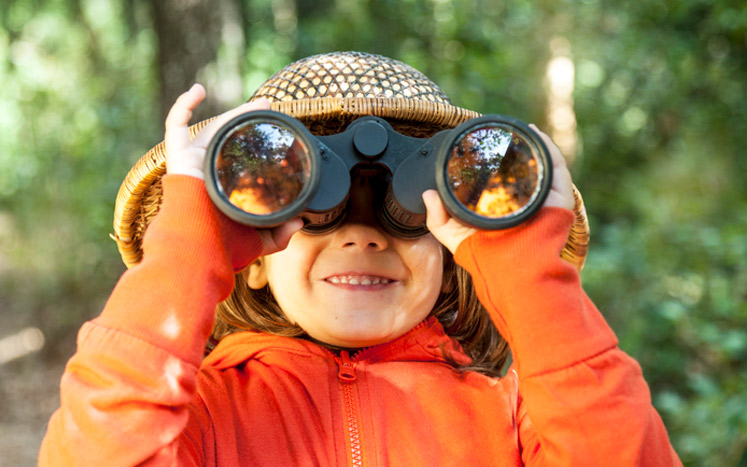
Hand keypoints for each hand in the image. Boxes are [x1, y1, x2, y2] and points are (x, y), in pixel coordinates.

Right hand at [163, 84, 301, 255]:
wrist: (200, 245)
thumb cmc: (222, 247)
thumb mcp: (258, 241)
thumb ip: (279, 235)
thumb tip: (300, 223)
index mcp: (223, 191)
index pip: (240, 163)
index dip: (255, 148)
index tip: (276, 137)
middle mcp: (208, 175)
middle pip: (228, 141)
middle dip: (248, 123)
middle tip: (269, 109)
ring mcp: (192, 163)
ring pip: (211, 129)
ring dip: (233, 113)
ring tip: (258, 103)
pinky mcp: (177, 156)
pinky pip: (175, 125)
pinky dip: (183, 105)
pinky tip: (198, 90)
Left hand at [423, 125, 574, 253]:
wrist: (507, 266)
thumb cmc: (484, 254)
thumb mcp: (453, 235)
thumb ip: (437, 217)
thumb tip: (427, 194)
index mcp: (504, 210)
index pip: (503, 182)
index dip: (496, 164)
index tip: (485, 147)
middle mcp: (524, 203)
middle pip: (524, 172)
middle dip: (517, 151)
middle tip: (503, 135)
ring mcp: (542, 199)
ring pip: (541, 166)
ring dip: (533, 145)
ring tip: (521, 128)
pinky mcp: (558, 198)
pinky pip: (557, 169)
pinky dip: (548, 149)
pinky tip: (535, 134)